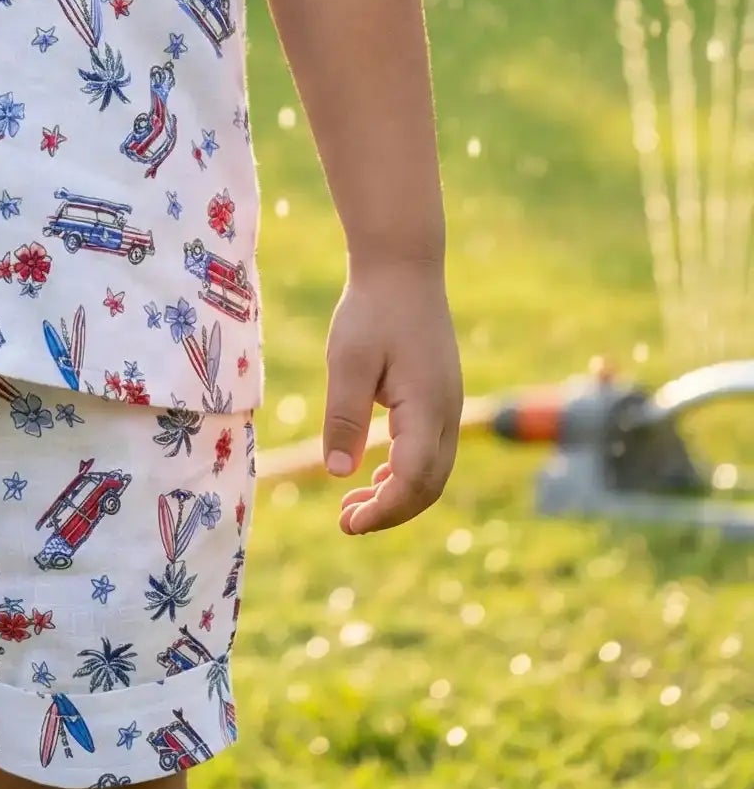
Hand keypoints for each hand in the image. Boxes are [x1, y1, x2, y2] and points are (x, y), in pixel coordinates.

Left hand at [322, 262, 460, 534]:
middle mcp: (447, 413)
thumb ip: (344, 417)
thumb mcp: (347, 361)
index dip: (383, 511)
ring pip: (434, 471)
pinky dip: (407, 472)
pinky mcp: (441, 397)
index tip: (347, 523)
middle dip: (390, 511)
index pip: (412, 481)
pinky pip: (432, 451)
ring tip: (354, 506)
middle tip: (345, 521)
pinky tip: (376, 475)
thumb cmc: (371, 309)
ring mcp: (449, 405)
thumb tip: (338, 473)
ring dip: (398, 495)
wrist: (403, 266)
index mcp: (427, 408)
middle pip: (428, 485)